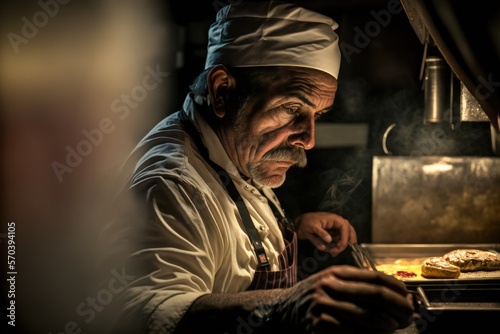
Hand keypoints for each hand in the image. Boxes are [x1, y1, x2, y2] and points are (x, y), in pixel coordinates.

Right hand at [273, 265, 415, 333]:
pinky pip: (354, 332)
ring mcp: (323, 305)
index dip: (396, 288)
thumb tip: (393, 294)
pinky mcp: (319, 325)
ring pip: (368, 316)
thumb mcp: (329, 284)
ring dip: (388, 325)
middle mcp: (329, 285)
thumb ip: (354, 286)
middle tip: (409, 315)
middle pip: (375, 294)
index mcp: (335, 273)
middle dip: (398, 306)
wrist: (279, 312)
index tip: (408, 297)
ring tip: (395, 327)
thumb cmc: (309, 299)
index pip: (374, 277)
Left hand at [295, 212, 356, 255]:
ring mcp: (335, 228)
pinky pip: (337, 240)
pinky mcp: (332, 234)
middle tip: (340, 250)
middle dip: (347, 242)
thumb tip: (330, 240)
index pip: (345, 228)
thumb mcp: (312, 227)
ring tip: (332, 252)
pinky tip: (330, 251)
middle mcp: (337, 223)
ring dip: (340, 246)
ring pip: (344, 238)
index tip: (339, 247)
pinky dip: (335, 246)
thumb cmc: (306, 223)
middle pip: (349, 232)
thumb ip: (321, 233)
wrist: (299, 224)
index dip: (345, 238)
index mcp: (334, 219)